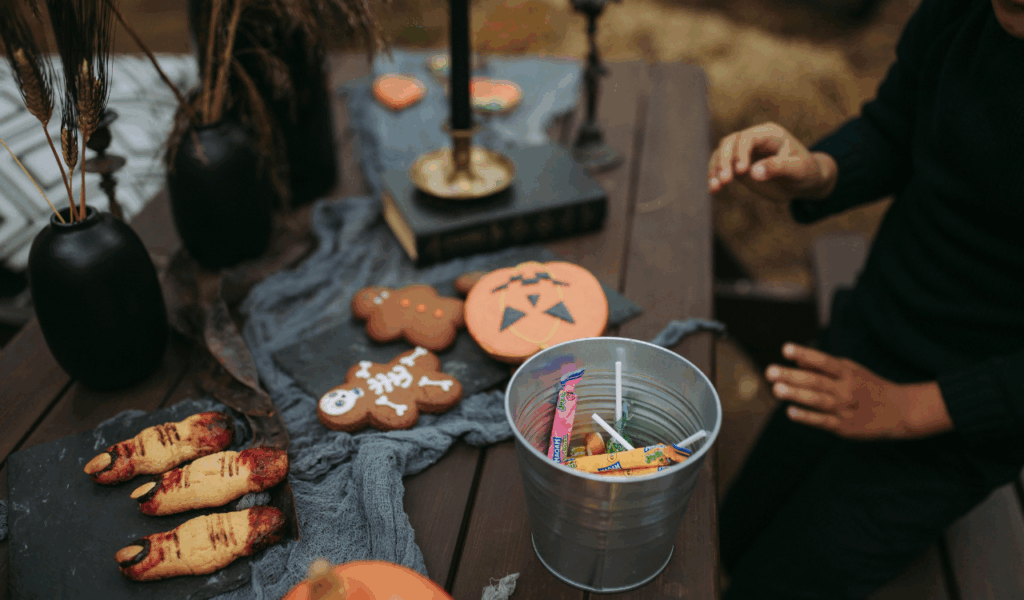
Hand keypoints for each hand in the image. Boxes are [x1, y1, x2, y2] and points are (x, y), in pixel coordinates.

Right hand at [707, 122, 837, 202]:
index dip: (741, 152)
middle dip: (724, 161)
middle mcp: (753, 139)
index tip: (741, 171)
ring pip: (721, 154)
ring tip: (715, 187)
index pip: (747, 138)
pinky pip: (721, 167)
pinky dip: (715, 177)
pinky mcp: (738, 165)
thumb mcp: (798, 170)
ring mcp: (744, 152)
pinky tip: (713, 190)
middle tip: (726, 181)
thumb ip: (778, 168)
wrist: (804, 183)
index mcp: (769, 134)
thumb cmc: (805, 172)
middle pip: (730, 143)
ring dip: (716, 169)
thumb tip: (753, 173)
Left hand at [765, 343, 954, 438]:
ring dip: (796, 395)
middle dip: (791, 376)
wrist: (899, 411)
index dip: (804, 354)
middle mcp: (846, 389)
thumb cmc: (868, 387)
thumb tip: (797, 361)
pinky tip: (791, 412)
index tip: (785, 348)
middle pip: (816, 381)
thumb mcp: (851, 371)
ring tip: (776, 389)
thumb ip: (824, 367)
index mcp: (847, 372)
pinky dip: (807, 417)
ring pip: (818, 400)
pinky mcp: (845, 427)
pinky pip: (823, 421)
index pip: (823, 361)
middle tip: (770, 371)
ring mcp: (845, 408)